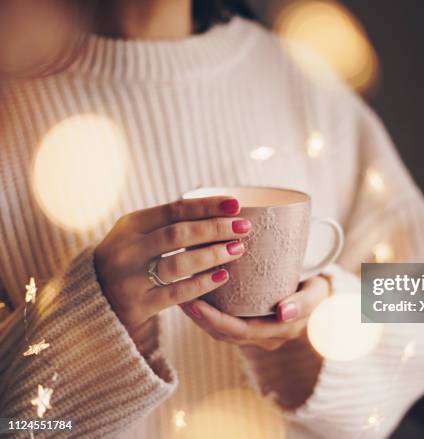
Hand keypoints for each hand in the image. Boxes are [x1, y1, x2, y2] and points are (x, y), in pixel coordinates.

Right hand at [94, 197, 251, 334]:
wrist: (91, 298)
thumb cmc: (128, 258)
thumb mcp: (137, 234)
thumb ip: (168, 222)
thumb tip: (220, 208)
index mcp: (130, 225)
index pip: (174, 209)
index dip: (207, 205)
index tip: (236, 203)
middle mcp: (127, 249)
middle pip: (178, 234)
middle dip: (215, 228)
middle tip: (244, 227)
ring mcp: (129, 279)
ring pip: (178, 264)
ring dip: (212, 255)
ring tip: (238, 249)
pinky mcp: (137, 305)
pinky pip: (175, 293)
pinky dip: (202, 283)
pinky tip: (223, 276)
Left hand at [180, 275, 330, 350]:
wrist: (323, 296)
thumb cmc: (318, 290)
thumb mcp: (316, 294)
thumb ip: (304, 303)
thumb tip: (284, 313)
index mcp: (277, 333)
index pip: (239, 331)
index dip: (214, 320)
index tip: (194, 302)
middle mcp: (263, 338)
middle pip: (224, 333)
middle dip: (199, 317)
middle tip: (179, 296)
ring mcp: (256, 333)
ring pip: (221, 331)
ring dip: (200, 316)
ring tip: (180, 295)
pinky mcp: (250, 324)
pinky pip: (225, 323)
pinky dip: (208, 312)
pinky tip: (194, 296)